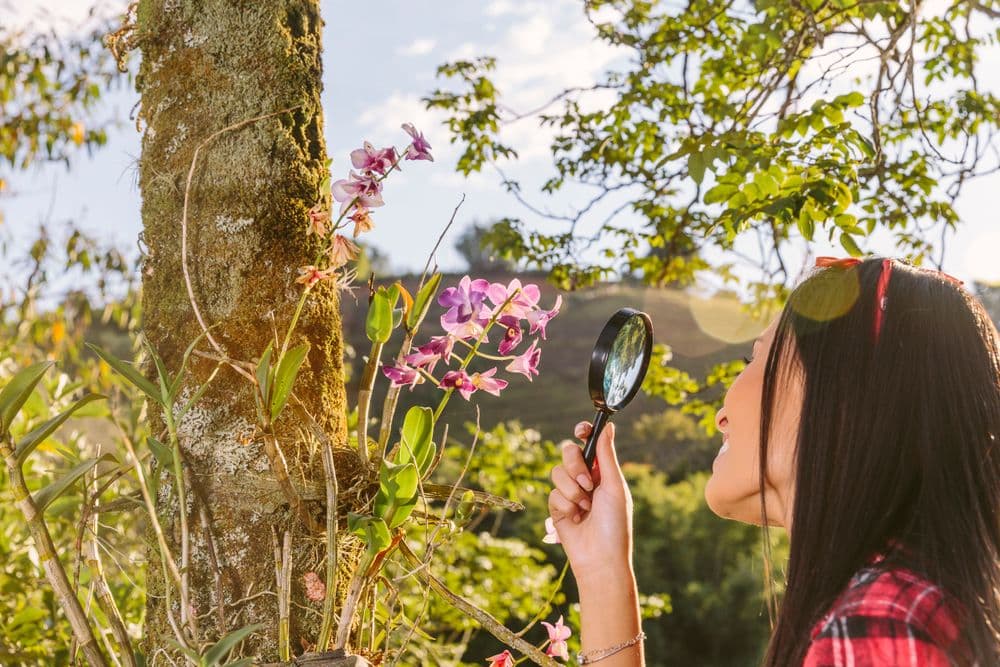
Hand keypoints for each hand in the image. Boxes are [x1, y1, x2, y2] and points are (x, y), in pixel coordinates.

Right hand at [547, 420, 633, 580]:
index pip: (588, 443)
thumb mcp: (614, 486)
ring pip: (556, 473)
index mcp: (602, 471)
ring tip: (585, 508)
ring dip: (572, 491)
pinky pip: (553, 494)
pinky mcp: (557, 508)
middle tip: (588, 485)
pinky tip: (576, 520)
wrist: (600, 558)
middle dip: (575, 466)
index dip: (583, 433)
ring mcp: (570, 493)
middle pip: (568, 452)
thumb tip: (609, 426)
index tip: (581, 430)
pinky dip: (565, 506)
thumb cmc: (615, 524)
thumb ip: (606, 455)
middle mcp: (585, 479)